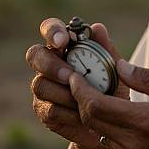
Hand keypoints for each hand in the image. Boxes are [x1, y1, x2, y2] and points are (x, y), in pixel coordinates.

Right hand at [25, 18, 126, 148]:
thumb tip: (98, 28)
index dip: (52, 31)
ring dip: (65, 93)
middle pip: (35, 55)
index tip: (63, 41)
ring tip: (88, 100)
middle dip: (51, 65)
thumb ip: (105, 47)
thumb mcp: (113, 66)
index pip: (51, 28)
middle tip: (71, 76)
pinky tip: (86, 117)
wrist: (112, 120)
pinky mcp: (44, 110)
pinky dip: (71, 114)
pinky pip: (50, 110)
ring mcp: (44, 86)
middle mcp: (50, 63)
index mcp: (66, 45)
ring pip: (41, 85)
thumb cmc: (111, 85)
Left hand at [69, 60, 148, 148]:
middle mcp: (132, 144)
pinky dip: (101, 120)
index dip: (81, 88)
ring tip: (92, 86)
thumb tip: (120, 65)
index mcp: (144, 123)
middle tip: (79, 75)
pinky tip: (108, 104)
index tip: (76, 72)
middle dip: (80, 96)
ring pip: (95, 129)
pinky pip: (107, 138)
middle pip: (89, 119)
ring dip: (89, 108)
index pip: (96, 106)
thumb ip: (147, 78)